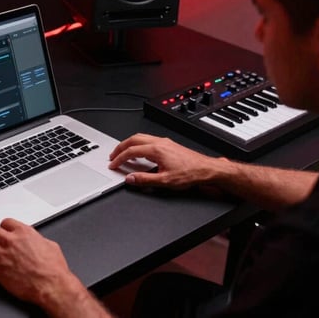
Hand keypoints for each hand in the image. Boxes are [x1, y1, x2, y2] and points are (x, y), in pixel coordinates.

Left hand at [0, 218, 81, 307]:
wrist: (51, 286)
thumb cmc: (53, 269)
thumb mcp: (50, 245)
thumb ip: (37, 239)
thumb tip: (35, 240)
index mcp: (24, 232)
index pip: (5, 222)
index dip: (5, 229)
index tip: (6, 233)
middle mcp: (11, 241)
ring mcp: (2, 255)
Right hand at [108, 133, 229, 189]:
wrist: (206, 169)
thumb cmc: (190, 174)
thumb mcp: (165, 181)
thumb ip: (144, 180)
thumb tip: (130, 178)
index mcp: (156, 150)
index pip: (131, 151)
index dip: (119, 158)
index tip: (113, 164)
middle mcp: (159, 142)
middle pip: (133, 139)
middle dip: (120, 147)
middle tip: (113, 155)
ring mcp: (164, 142)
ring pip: (141, 137)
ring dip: (129, 144)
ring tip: (123, 152)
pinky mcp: (169, 144)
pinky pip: (148, 139)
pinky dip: (138, 144)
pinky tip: (140, 152)